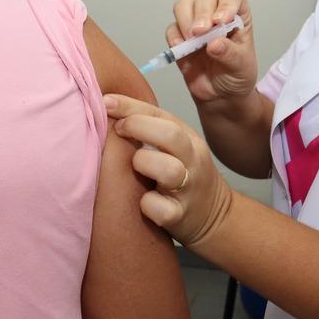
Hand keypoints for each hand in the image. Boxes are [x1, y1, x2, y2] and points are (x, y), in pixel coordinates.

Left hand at [104, 93, 233, 246]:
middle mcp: (192, 159)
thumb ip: (149, 129)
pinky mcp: (180, 215)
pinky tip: (141, 202)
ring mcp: (188, 188)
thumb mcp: (174, 147)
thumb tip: (107, 107)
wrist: (213, 216)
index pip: (159, 113)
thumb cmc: (182, 176)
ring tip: (135, 168)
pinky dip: (147, 204)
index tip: (105, 103)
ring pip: (169, 170)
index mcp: (188, 138)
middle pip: (170, 135)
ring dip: (144, 164)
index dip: (130, 106)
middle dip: (138, 127)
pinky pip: (160, 208)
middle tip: (117, 130)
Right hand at [169, 0, 257, 104]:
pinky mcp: (180, 37)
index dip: (226, 3)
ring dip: (185, 20)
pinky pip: (171, 28)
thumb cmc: (237, 75)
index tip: (221, 20)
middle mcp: (215, 14)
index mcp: (238, 15)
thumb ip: (230, 54)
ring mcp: (196, 24)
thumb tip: (215, 44)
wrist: (220, 96)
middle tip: (202, 32)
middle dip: (202, 13)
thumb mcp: (242, 66)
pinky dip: (174, 37)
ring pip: (184, 6)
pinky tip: (181, 49)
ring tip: (193, 40)